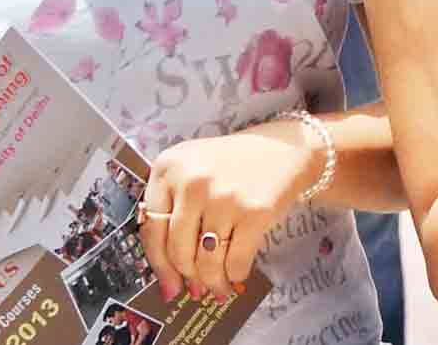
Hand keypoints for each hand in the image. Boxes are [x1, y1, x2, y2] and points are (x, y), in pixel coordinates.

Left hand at [138, 124, 319, 301]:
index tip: (167, 284)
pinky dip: (235, 274)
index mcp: (168, 167)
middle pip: (178, 250)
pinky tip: (237, 273)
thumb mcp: (193, 171)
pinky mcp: (254, 212)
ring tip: (219, 287)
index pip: (151, 228)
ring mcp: (223, 196)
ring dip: (213, 282)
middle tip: (197, 288)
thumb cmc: (234, 164)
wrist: (286, 148)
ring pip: (206, 262)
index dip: (159, 264)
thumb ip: (174, 210)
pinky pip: (236, 262)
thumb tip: (169, 279)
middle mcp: (192, 181)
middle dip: (189, 277)